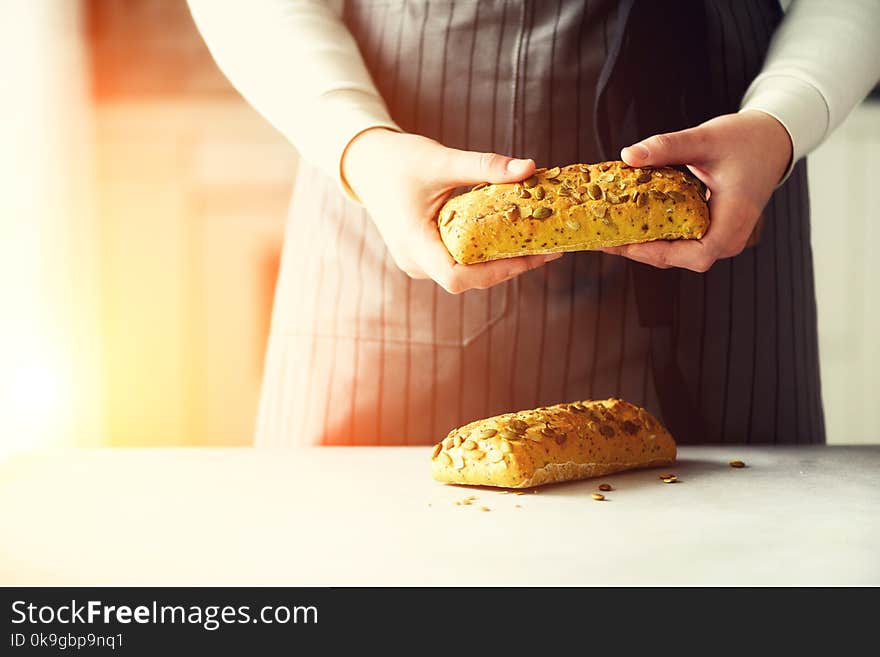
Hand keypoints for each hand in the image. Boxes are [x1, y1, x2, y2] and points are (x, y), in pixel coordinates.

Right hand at [341, 128, 562, 293]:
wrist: (366, 164)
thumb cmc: (398, 160)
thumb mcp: (442, 160)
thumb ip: (484, 166)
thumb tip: (531, 167)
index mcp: (414, 243)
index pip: (457, 277)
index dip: (497, 271)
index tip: (530, 254)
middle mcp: (415, 261)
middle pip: (469, 279)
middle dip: (509, 266)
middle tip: (548, 249)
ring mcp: (418, 263)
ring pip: (466, 275)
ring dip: (500, 263)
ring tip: (537, 245)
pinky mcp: (425, 256)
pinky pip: (460, 264)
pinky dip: (485, 255)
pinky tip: (511, 239)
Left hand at [602, 110, 792, 271]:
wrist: (771, 141)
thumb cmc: (745, 139)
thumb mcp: (706, 138)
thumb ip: (668, 146)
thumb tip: (628, 155)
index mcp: (735, 218)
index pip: (699, 255)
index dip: (661, 253)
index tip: (629, 244)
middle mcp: (729, 237)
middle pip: (680, 259)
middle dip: (641, 250)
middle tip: (603, 239)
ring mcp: (721, 238)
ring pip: (678, 254)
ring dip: (644, 245)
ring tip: (609, 233)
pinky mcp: (711, 232)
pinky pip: (680, 242)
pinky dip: (655, 236)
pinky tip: (629, 223)